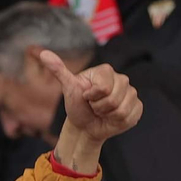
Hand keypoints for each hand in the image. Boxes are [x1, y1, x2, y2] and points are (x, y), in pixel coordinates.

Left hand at [40, 50, 141, 172]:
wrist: (85, 126)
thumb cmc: (77, 106)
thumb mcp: (67, 88)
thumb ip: (58, 70)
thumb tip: (43, 53)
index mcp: (106, 71)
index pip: (103, 87)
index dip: (92, 97)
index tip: (86, 97)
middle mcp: (121, 79)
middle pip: (113, 98)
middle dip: (99, 107)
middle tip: (94, 107)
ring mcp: (131, 93)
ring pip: (122, 109)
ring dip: (108, 116)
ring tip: (102, 113)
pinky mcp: (137, 107)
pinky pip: (130, 116)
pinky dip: (118, 122)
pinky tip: (112, 118)